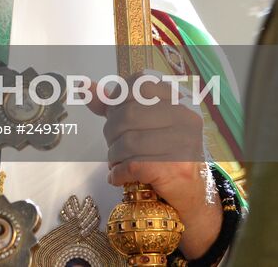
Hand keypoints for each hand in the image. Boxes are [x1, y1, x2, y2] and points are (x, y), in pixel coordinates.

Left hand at [87, 75, 221, 258]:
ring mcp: (183, 142)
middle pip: (128, 114)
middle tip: (114, 146)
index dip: (119, 99)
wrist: (192, 193)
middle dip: (111, 133)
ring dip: (113, 156)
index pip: (140, 84)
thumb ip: (115, 104)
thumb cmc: (164, 153)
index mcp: (178, 100)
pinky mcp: (177, 168)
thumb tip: (85, 86)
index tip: (116, 116)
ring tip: (116, 163)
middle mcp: (185, 117)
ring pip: (128, 142)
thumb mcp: (142, 124)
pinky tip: (118, 177)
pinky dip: (119, 173)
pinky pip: (133, 165)